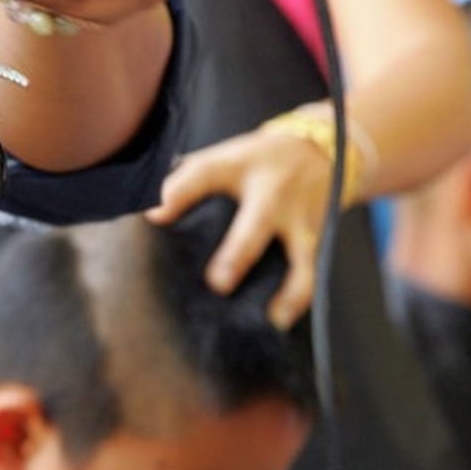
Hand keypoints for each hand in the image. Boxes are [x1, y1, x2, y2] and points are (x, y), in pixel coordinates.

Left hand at [145, 126, 333, 330]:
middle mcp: (273, 194)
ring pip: (301, 258)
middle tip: (219, 284)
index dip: (178, 194)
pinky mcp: (318, 240)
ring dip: (289, 289)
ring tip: (273, 318)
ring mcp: (300, 220)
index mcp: (240, 167)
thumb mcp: (223, 157)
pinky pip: (311, 273)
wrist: (321, 148)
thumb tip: (149, 215)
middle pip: (257, 223)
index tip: (154, 217)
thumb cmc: (257, 161)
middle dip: (239, 255)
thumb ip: (185, 182)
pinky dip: (298, 299)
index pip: (205, 174)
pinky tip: (281, 321)